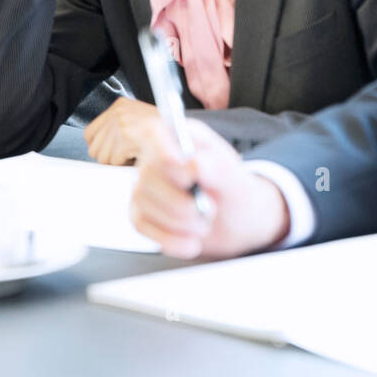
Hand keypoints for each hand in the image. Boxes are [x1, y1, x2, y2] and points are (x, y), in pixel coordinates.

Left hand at [84, 96, 168, 164]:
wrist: (183, 135)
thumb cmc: (165, 133)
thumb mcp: (138, 122)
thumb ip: (117, 130)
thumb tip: (99, 150)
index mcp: (120, 105)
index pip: (90, 133)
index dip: (102, 147)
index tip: (114, 151)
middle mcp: (118, 112)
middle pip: (94, 148)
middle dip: (109, 156)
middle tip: (128, 154)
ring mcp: (122, 124)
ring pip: (102, 158)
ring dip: (118, 162)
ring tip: (135, 154)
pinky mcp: (127, 136)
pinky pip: (114, 161)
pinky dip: (126, 164)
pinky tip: (138, 156)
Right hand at [130, 117, 290, 258]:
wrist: (235, 221)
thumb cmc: (234, 191)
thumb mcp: (236, 179)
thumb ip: (217, 169)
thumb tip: (194, 163)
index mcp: (180, 136)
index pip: (154, 133)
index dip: (165, 154)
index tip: (188, 177)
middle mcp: (156, 157)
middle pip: (147, 175)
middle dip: (183, 202)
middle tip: (211, 210)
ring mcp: (144, 185)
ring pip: (142, 203)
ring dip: (180, 222)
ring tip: (204, 224)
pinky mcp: (140, 212)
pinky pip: (141, 225)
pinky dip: (170, 239)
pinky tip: (191, 242)